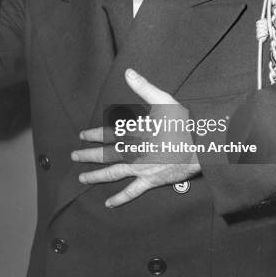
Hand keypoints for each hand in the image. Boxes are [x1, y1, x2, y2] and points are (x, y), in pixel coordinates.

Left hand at [71, 69, 201, 207]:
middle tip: (74, 156)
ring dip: (96, 176)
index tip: (83, 135)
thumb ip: (144, 87)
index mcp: (136, 132)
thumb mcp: (164, 100)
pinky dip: (120, 198)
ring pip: (113, 173)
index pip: (109, 134)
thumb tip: (128, 72)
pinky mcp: (151, 180)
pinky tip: (109, 204)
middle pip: (106, 154)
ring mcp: (141, 168)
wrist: (201, 147)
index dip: (94, 135)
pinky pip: (132, 191)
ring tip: (82, 178)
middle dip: (88, 155)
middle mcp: (134, 151)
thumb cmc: (184, 124)